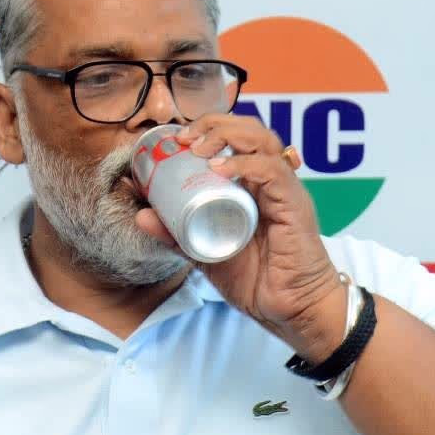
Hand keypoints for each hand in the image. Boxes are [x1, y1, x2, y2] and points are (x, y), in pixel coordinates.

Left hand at [136, 114, 347, 362]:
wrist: (289, 309)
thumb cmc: (257, 280)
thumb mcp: (204, 253)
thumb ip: (176, 235)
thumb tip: (141, 215)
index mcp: (254, 185)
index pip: (236, 138)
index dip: (208, 129)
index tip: (177, 139)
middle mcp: (272, 181)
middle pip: (250, 130)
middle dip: (214, 124)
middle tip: (184, 138)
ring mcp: (285, 190)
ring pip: (263, 141)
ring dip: (227, 136)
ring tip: (198, 149)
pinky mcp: (294, 204)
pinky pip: (272, 171)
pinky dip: (244, 164)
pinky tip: (220, 169)